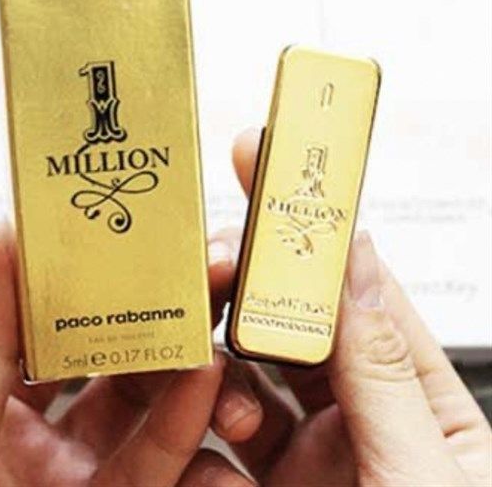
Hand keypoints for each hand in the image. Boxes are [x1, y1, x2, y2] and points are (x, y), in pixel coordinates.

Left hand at [0, 221, 260, 485]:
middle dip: (130, 296)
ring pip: (124, 388)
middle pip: (74, 335)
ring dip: (171, 351)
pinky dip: (183, 415)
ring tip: (210, 316)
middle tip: (183, 257)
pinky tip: (210, 384)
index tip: (96, 213)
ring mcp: (56, 462)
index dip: (41, 249)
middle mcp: (1, 419)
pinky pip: (150, 451)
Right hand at [211, 128, 491, 486]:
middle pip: (287, 323)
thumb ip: (383, 370)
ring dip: (217, 370)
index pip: (353, 287)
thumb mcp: (428, 474)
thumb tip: (352, 262)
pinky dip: (198, 444)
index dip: (311, 227)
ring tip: (205, 369)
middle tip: (213, 261)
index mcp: (411, 394)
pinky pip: (214, 452)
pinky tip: (199, 455)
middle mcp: (352, 414)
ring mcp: (301, 456)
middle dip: (245, 290)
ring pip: (241, 381)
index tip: (267, 169)